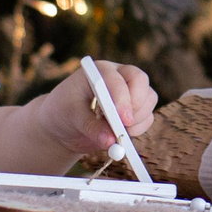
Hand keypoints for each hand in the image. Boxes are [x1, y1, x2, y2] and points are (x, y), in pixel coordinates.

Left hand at [42, 60, 157, 160]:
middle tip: (125, 126)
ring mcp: (130, 90)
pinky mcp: (136, 108)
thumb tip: (111, 141)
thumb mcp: (71, 117)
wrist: (63, 123)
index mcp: (100, 71)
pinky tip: (120, 135)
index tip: (122, 120)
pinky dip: (138, 129)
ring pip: (148, 99)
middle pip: (141, 81)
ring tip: (116, 132)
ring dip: (137, 119)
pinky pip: (147, 117)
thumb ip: (91, 127)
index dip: (122, 98)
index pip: (118, 78)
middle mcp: (119, 76)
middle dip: (136, 105)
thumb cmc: (63, 112)